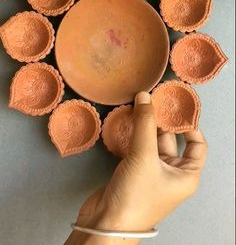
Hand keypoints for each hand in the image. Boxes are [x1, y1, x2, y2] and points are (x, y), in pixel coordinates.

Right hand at [65, 92, 207, 244]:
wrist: (107, 223)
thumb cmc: (136, 195)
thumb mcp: (144, 156)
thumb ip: (144, 123)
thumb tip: (145, 95)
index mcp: (187, 174)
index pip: (197, 144)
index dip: (189, 125)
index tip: (176, 106)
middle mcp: (172, 172)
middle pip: (173, 139)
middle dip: (163, 120)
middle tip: (154, 97)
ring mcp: (152, 171)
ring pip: (153, 142)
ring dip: (147, 125)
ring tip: (140, 102)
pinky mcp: (134, 171)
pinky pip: (139, 147)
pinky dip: (135, 133)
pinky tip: (129, 118)